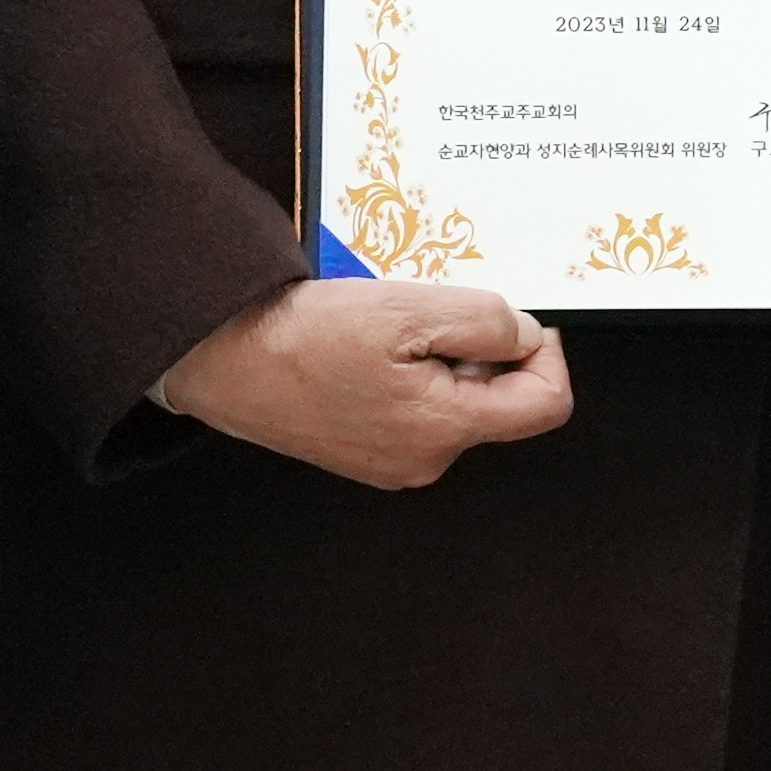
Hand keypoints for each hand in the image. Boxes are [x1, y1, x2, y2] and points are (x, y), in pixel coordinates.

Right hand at [159, 273, 573, 492]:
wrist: (224, 359)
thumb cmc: (307, 336)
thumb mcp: (412, 309)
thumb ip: (486, 322)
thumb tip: (527, 336)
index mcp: (444, 432)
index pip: (546, 406)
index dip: (547, 355)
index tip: (521, 320)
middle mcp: (424, 461)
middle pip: (499, 402)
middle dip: (482, 351)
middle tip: (432, 314)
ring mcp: (392, 462)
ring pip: (455, 402)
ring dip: (442, 358)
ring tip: (391, 328)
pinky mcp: (364, 452)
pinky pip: (415, 409)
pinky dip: (409, 372)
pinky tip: (371, 347)